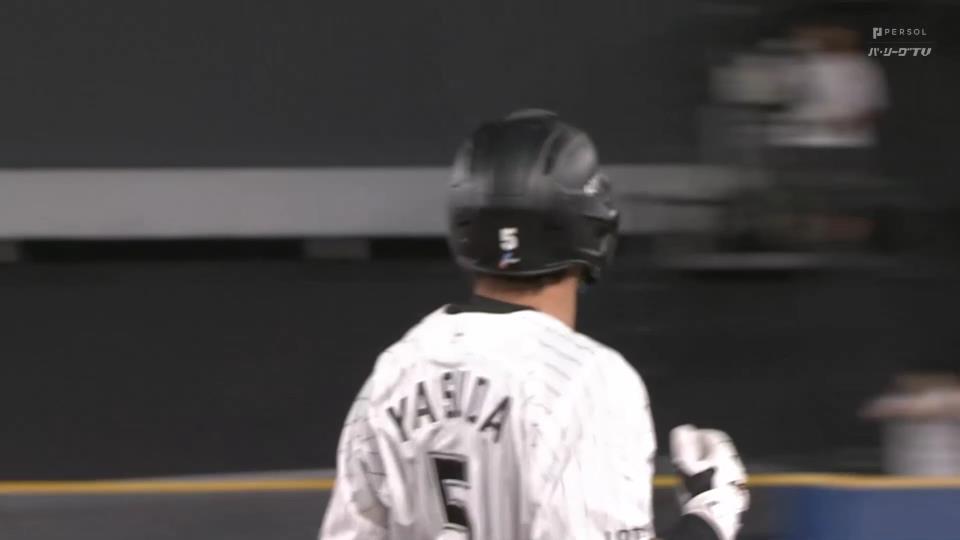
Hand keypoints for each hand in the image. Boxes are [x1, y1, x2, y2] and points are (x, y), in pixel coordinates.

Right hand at [670, 425, 748, 539]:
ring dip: (712, 465)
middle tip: (692, 456)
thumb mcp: (684, 464)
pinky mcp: (738, 495)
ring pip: (725, 466)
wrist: (711, 519)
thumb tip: (684, 429)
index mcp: (722, 455)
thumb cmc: (696, 489)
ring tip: (697, 473)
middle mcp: (734, 465)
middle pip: (721, 451)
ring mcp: (738, 481)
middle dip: (706, 450)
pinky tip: (706, 487)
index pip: (714, 436)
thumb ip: (682, 444)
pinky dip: (717, 478)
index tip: (690, 437)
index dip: (701, 434)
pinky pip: (728, 480)